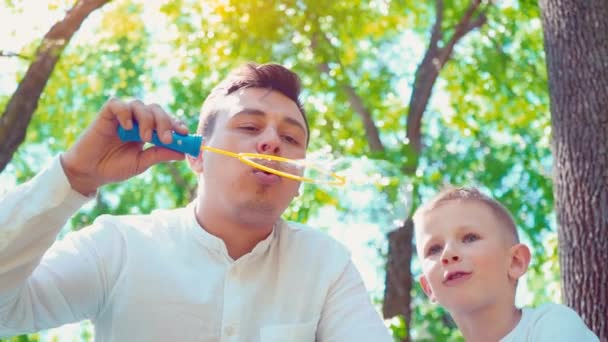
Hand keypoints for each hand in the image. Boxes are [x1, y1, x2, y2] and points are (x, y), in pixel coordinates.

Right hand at [60, 98, 188, 194]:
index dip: (176, 124)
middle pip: (156, 109)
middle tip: (166, 139)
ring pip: (140, 105)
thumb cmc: (115, 168)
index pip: (166, 120)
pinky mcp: (105, 114)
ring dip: (147, 119)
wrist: (90, 172)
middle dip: (164, 122)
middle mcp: (136, 120)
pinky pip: (117, 104)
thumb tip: (183, 153)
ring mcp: (121, 116)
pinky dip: (125, 112)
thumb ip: (160, 155)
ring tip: (145, 137)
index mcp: (147, 130)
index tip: (185, 134)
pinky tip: (127, 127)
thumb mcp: (142, 163)